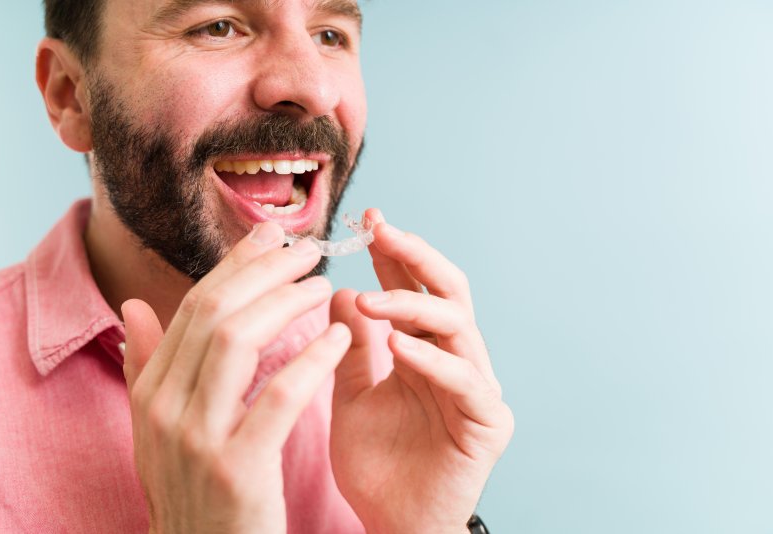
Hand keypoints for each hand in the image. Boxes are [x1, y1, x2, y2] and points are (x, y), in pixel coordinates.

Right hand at [121, 223, 351, 533]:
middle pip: (213, 313)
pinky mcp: (237, 469)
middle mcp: (165, 409)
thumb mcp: (160, 431)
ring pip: (237, 342)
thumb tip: (132, 304)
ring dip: (285, 304)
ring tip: (324, 285)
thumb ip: (149, 366)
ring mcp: (197, 439)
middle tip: (306, 250)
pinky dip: (311, 361)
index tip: (272, 236)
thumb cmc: (197, 491)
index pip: (194, 307)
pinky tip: (339, 338)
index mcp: (152, 392)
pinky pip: (278, 398)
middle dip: (263, 272)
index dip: (235, 266)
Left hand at [330, 209, 513, 533]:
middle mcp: (456, 360)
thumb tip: (341, 291)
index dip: (394, 254)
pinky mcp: (488, 422)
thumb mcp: (350, 397)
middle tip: (380, 231)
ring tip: (371, 299)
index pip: (414, 289)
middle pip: (448, 291)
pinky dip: (431, 360)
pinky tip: (398, 346)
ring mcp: (476, 388)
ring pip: (458, 326)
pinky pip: (464, 380)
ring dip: (413, 306)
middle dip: (415, 257)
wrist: (393, 525)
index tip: (367, 220)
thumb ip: (349, 348)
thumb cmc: (377, 465)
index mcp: (424, 350)